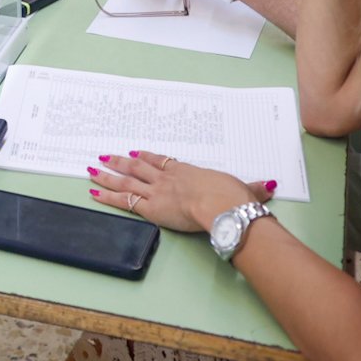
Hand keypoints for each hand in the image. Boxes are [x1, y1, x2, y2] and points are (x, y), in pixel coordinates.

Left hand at [86, 150, 275, 233]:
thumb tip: (268, 186)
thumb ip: (253, 188)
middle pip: (137, 168)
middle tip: (104, 156)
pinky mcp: (150, 207)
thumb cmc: (231, 196)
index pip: (161, 162)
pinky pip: (123, 201)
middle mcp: (167, 178)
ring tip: (91, 170)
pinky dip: (106, 197)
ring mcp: (156, 191)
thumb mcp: (243, 189)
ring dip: (107, 175)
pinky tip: (93, 193)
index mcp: (186, 172)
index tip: (135, 153)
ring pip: (125, 181)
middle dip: (119, 162)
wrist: (221, 204)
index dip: (147, 158)